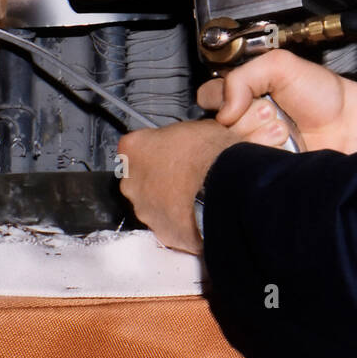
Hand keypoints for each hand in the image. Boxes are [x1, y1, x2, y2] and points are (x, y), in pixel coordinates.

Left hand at [116, 119, 240, 253]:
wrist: (226, 184)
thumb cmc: (210, 154)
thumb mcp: (195, 127)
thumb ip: (179, 134)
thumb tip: (189, 138)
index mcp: (134, 147)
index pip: (136, 144)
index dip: (156, 147)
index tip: (169, 148)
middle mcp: (130, 180)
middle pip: (139, 177)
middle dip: (157, 176)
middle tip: (183, 171)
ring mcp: (143, 208)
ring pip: (151, 203)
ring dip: (167, 199)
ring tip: (194, 193)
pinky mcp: (160, 230)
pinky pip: (167, 224)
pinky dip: (178, 221)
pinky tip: (196, 212)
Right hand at [196, 49, 356, 154]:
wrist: (351, 127)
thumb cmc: (323, 95)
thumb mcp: (281, 66)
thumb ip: (243, 76)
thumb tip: (223, 108)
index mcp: (244, 96)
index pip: (208, 99)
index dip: (223, 101)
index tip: (247, 101)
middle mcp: (244, 122)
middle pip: (216, 127)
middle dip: (246, 119)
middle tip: (273, 114)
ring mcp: (253, 148)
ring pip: (228, 150)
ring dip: (256, 138)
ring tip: (283, 132)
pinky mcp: (263, 170)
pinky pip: (246, 170)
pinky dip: (263, 158)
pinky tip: (283, 150)